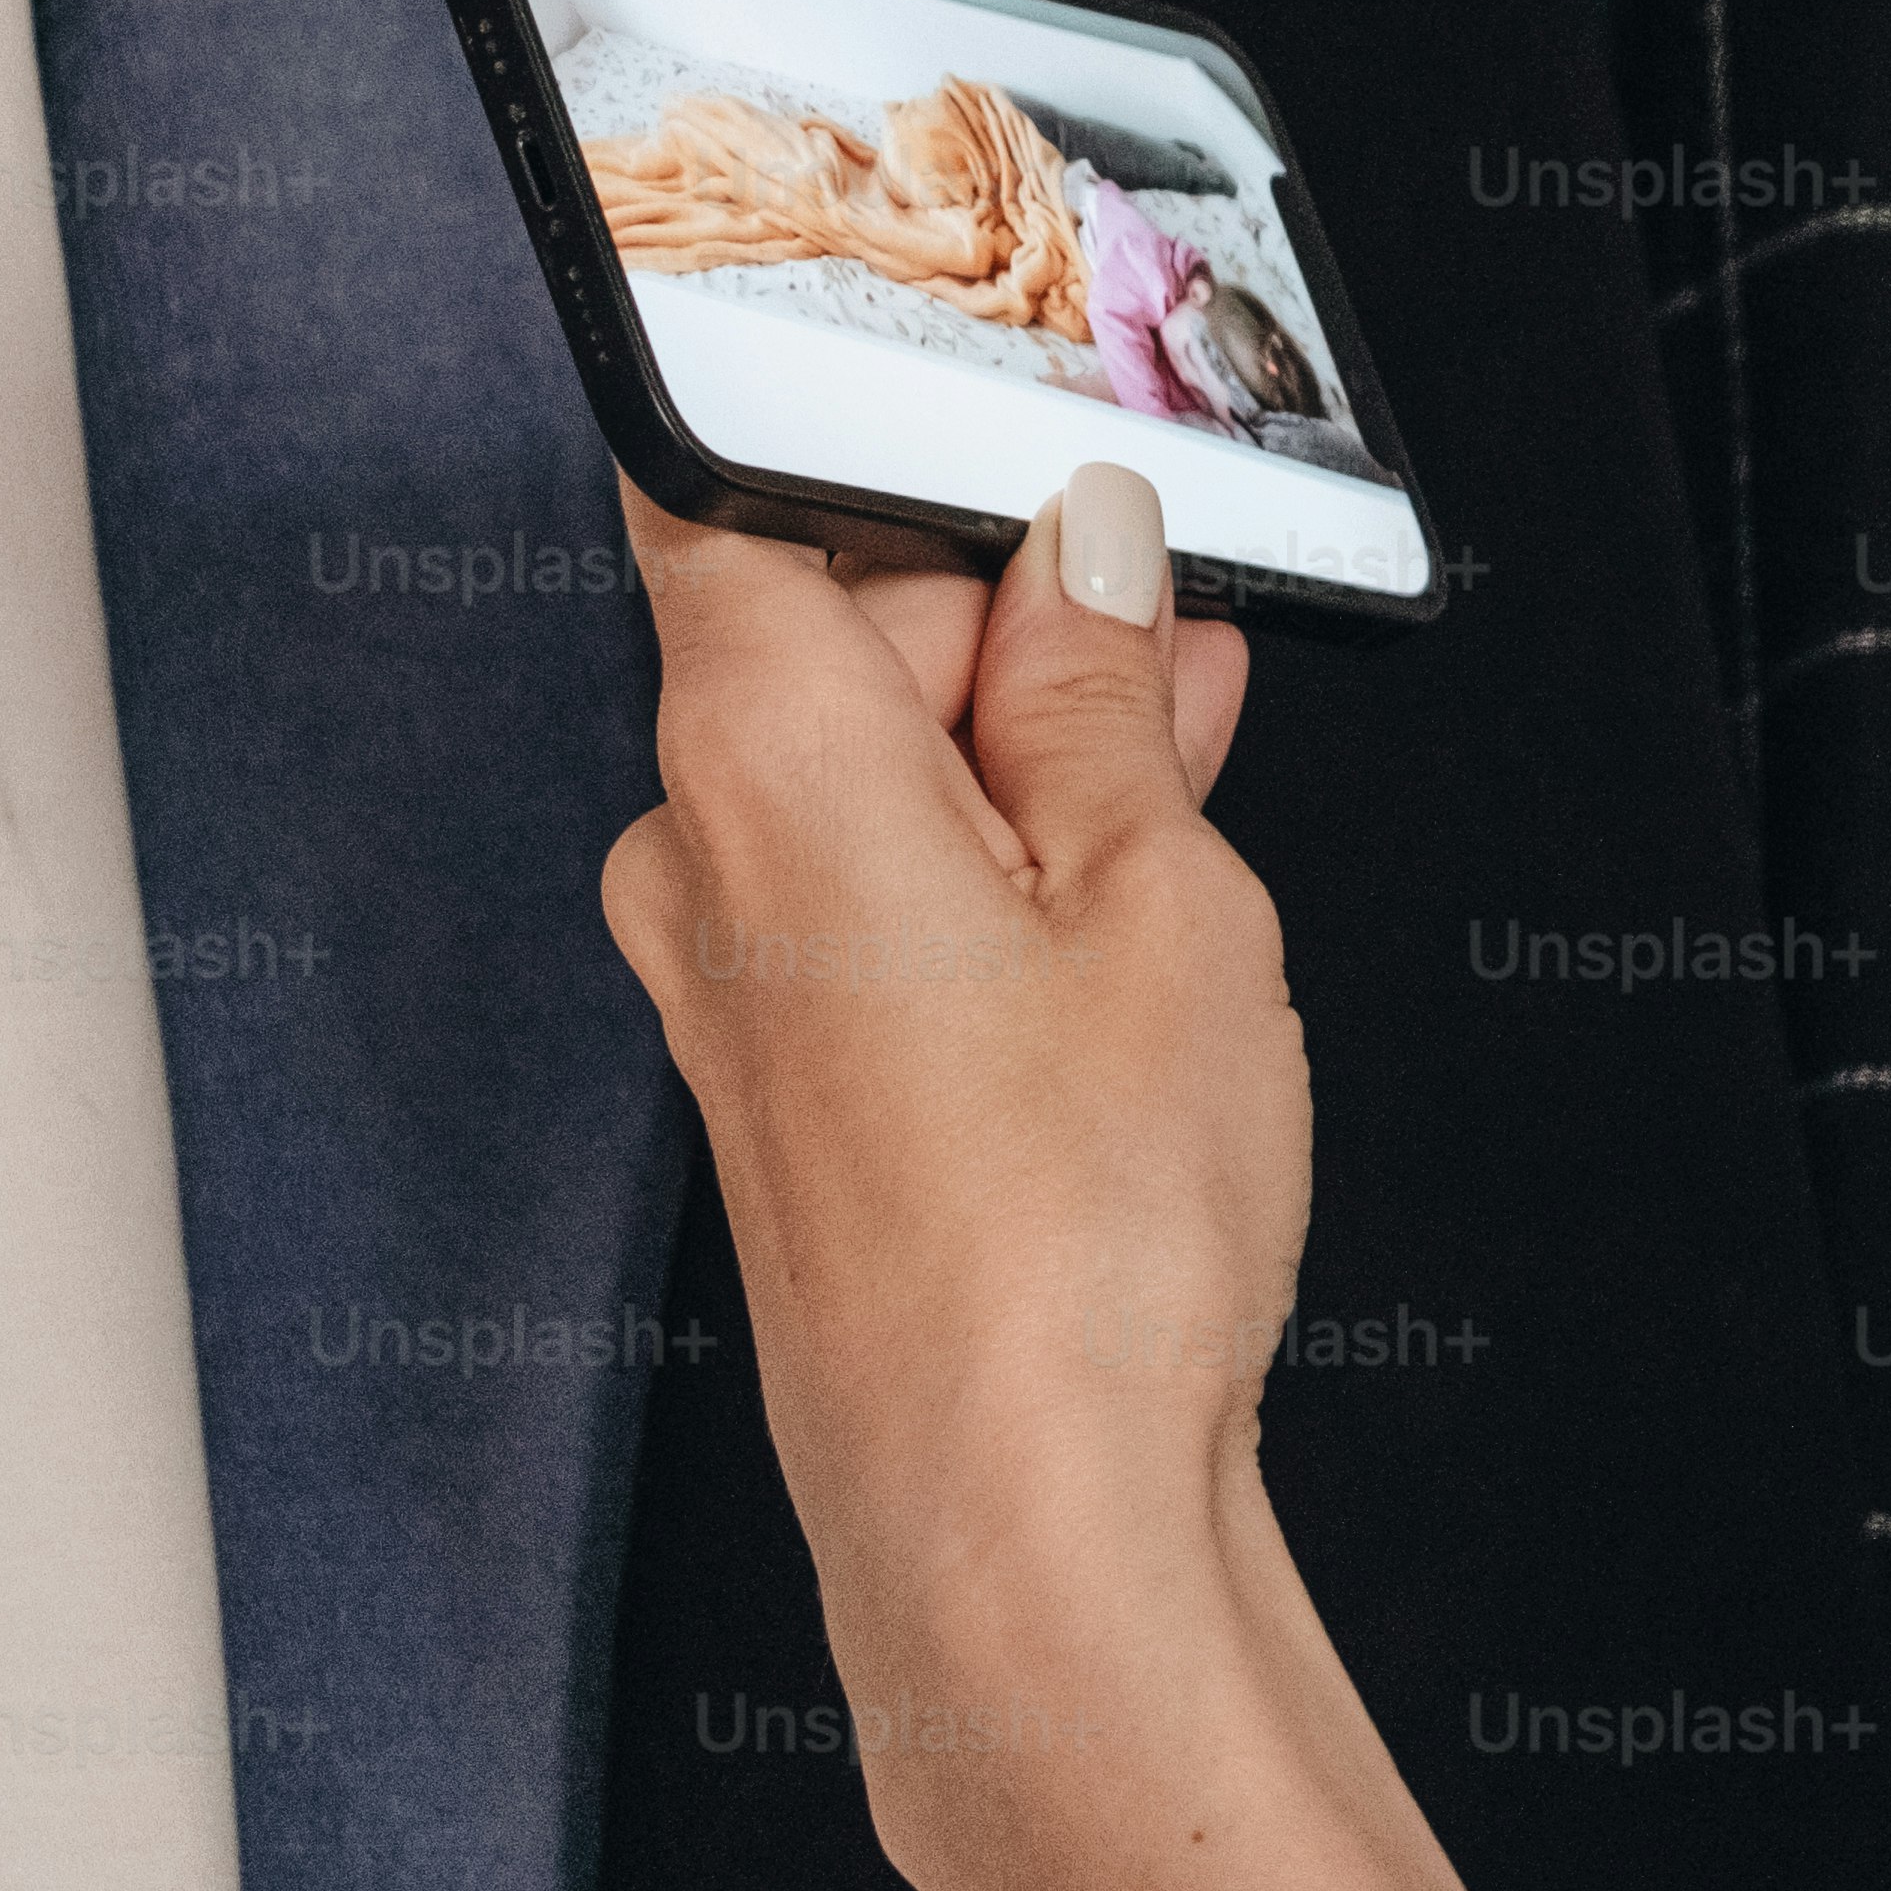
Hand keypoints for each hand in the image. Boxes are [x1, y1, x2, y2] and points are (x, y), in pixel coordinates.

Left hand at [607, 468, 1594, 1890]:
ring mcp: (731, 982)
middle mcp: (699, 862)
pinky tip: (1133, 846)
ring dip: (1017, 725)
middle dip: (994, 592)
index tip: (933, 364)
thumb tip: (1090, 559)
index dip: (834, 409)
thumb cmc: (1072, 1246)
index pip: (720, 492)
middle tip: (1167, 588)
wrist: (1026, 1526)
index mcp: (754, 761)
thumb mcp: (1160, 892)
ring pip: (864, 763)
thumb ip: (1110, 693)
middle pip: (815, 626)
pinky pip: (871, 883)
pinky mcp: (788, 1076)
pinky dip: (992, 839)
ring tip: (1192, 727)